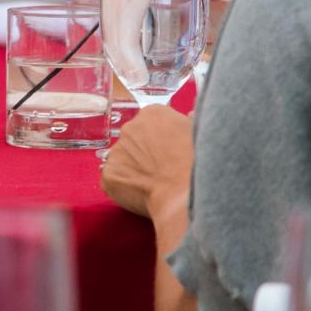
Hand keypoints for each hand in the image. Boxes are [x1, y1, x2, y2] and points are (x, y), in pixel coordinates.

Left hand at [101, 104, 193, 218]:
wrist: (185, 196)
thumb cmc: (199, 166)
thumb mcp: (202, 135)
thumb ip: (189, 122)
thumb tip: (189, 116)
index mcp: (153, 114)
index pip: (154, 123)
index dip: (165, 140)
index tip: (174, 152)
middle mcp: (129, 127)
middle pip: (136, 139)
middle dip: (147, 153)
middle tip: (164, 169)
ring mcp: (116, 151)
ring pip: (124, 159)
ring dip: (136, 169)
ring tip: (157, 183)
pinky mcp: (109, 174)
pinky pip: (115, 179)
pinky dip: (126, 187)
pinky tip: (144, 193)